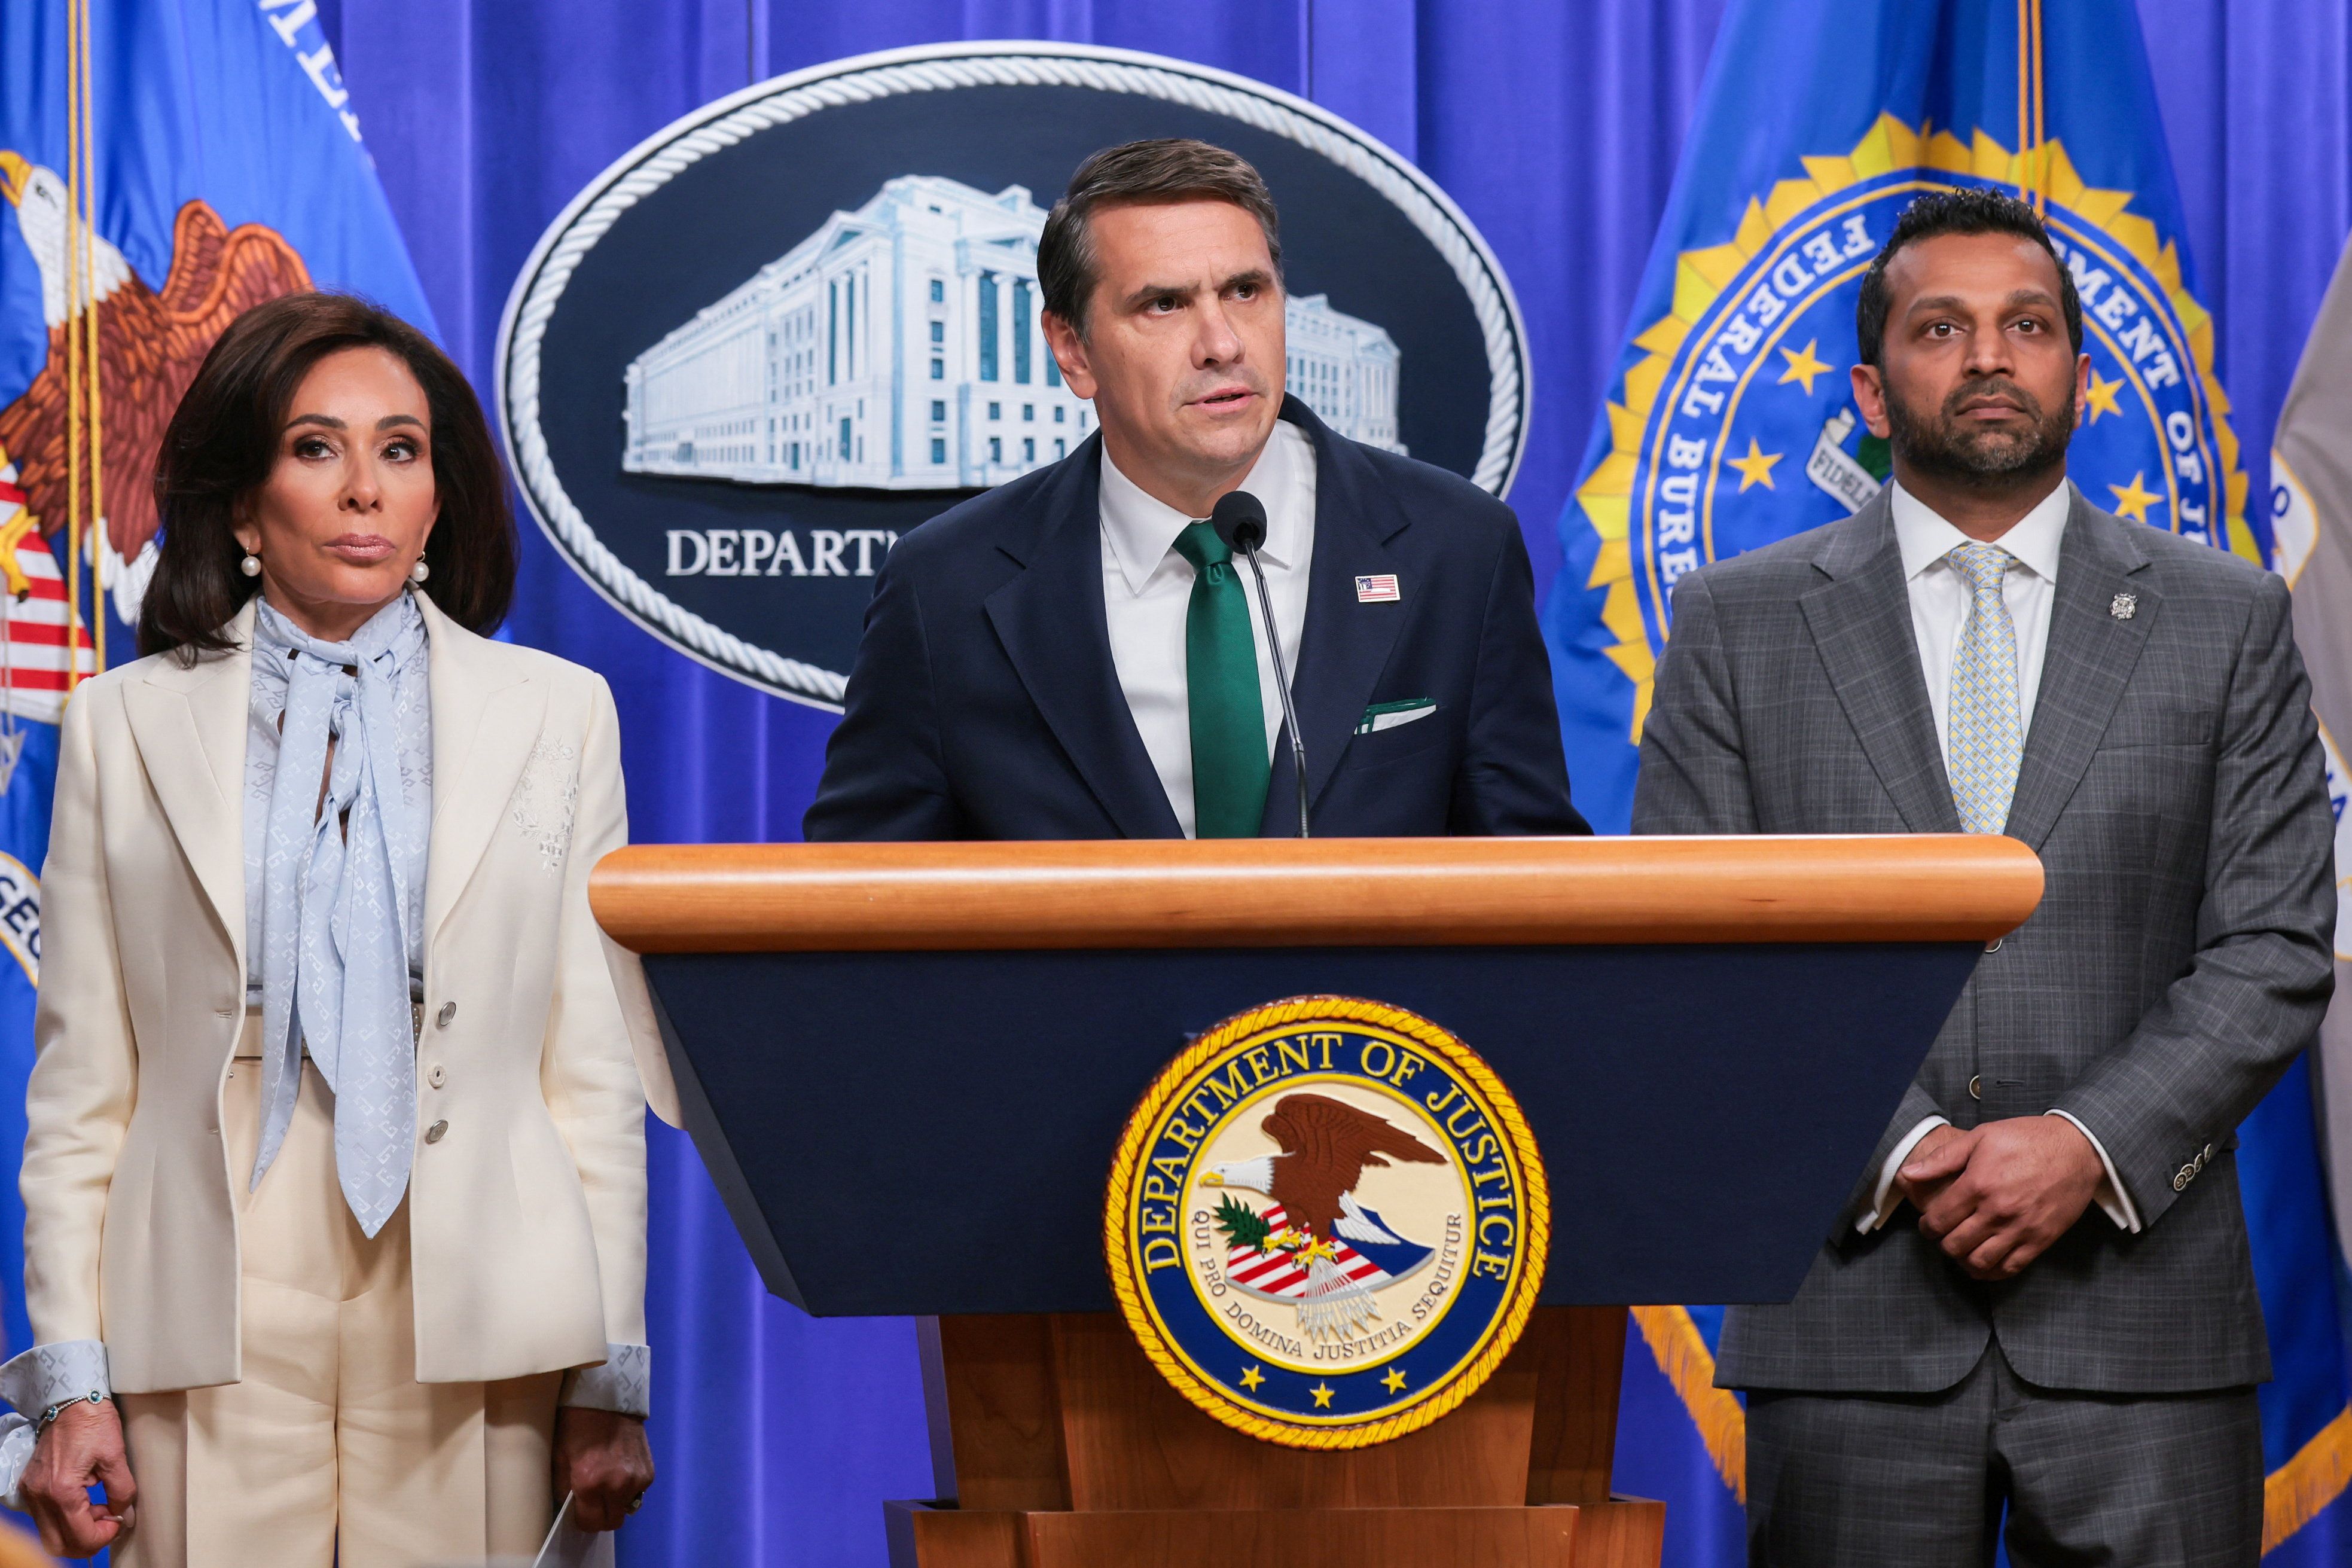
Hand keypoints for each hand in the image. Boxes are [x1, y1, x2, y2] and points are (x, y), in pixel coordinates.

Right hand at [21, 1397, 134, 1555]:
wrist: (71, 1401)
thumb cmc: (94, 1423)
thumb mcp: (116, 1456)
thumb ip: (122, 1490)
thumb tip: (124, 1513)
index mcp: (62, 1490)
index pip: (80, 1535)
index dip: (103, 1536)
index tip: (119, 1521)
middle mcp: (40, 1496)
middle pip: (59, 1543)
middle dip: (87, 1540)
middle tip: (109, 1522)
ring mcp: (31, 1493)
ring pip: (50, 1533)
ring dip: (76, 1530)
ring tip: (99, 1509)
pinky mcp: (30, 1487)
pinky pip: (45, 1518)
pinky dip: (65, 1519)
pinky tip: (85, 1502)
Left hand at [553, 1406, 653, 1531]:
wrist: (608, 1398)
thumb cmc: (577, 1426)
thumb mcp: (560, 1457)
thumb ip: (564, 1489)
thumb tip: (570, 1508)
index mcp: (590, 1484)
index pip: (591, 1523)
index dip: (582, 1521)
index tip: (579, 1512)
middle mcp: (618, 1486)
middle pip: (613, 1522)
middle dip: (601, 1517)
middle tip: (592, 1503)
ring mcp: (637, 1479)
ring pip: (627, 1509)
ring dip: (616, 1503)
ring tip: (607, 1484)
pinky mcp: (649, 1472)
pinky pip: (637, 1493)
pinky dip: (628, 1489)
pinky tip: (619, 1471)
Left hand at [1903, 1116, 2103, 1280]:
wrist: (2078, 1148)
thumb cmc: (2027, 1138)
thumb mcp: (1981, 1137)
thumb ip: (1942, 1159)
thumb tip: (1908, 1173)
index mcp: (1978, 1184)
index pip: (1939, 1220)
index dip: (1927, 1227)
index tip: (1928, 1225)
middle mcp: (1997, 1211)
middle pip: (1955, 1245)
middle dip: (1942, 1244)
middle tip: (1944, 1237)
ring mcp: (2020, 1229)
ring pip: (1979, 1262)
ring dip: (1964, 1260)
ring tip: (1962, 1250)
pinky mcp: (2041, 1240)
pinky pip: (2010, 1268)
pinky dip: (1992, 1271)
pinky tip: (1984, 1263)